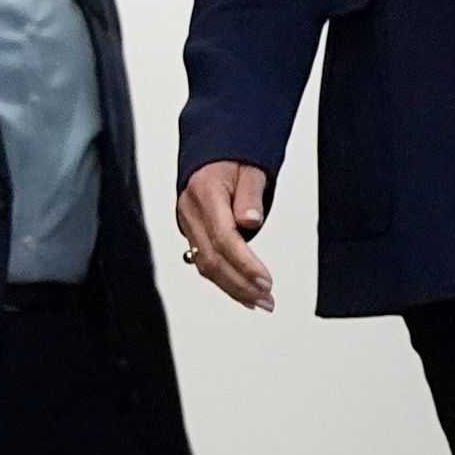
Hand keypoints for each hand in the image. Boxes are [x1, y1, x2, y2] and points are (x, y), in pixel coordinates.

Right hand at [176, 161, 276, 310]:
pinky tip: (241, 292)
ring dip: (233, 288)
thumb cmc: (234, 158)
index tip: (265, 280)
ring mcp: (188, 223)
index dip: (244, 263)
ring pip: (205, 265)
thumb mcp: (251, 169)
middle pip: (212, 259)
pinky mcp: (192, 232)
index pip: (224, 237)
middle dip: (240, 284)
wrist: (214, 152)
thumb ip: (251, 196)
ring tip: (259, 302)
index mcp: (205, 192)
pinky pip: (204, 261)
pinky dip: (223, 280)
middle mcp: (191, 211)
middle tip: (267, 300)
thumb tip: (251, 221)